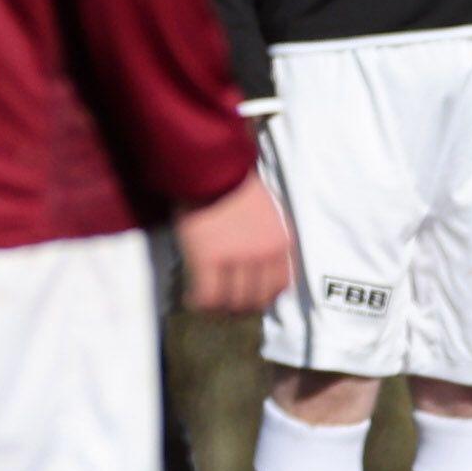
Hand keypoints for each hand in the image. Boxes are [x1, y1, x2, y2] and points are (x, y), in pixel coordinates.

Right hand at [173, 172, 293, 314]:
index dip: (262, 296)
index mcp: (281, 240)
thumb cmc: (233, 181)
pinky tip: (190, 299)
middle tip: (222, 304)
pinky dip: (198, 303)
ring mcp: (237, 257)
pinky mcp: (208, 258)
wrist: (209, 163)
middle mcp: (264, 253)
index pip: (281, 285)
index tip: (247, 297)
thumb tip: (254, 265)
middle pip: (257, 298)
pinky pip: (207, 296)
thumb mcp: (267, 210)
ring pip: (232, 301)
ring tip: (205, 302)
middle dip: (239, 306)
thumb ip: (267, 237)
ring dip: (218, 307)